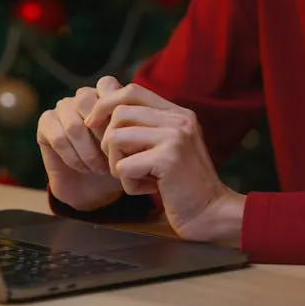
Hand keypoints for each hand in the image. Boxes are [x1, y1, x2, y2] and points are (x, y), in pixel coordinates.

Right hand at [37, 77, 124, 210]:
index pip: (106, 84)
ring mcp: (61, 109)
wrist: (95, 188)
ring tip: (99, 168)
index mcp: (103, 94)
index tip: (124, 135)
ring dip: (88, 152)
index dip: (114, 108)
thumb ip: (131, 125)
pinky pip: (59, 138)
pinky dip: (74, 157)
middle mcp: (81, 97)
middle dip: (101, 135)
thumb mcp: (131, 143)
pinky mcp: (45, 124)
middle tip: (111, 157)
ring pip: (74, 125)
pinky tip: (83, 168)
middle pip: (86, 102)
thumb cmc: (117, 161)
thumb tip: (132, 118)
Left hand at [86, 79, 244, 244]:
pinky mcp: (169, 158)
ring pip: (116, 137)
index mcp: (178, 113)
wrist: (212, 214)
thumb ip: (144, 127)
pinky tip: (148, 190)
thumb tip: (105, 104)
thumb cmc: (183, 185)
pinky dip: (129, 184)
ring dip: (117, 164)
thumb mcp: (166, 147)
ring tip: (136, 178)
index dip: (106, 104)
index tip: (93, 124)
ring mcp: (175, 136)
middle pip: (119, 112)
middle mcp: (179, 119)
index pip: (132, 91)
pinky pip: (124, 166)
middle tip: (121, 165)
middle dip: (108, 142)